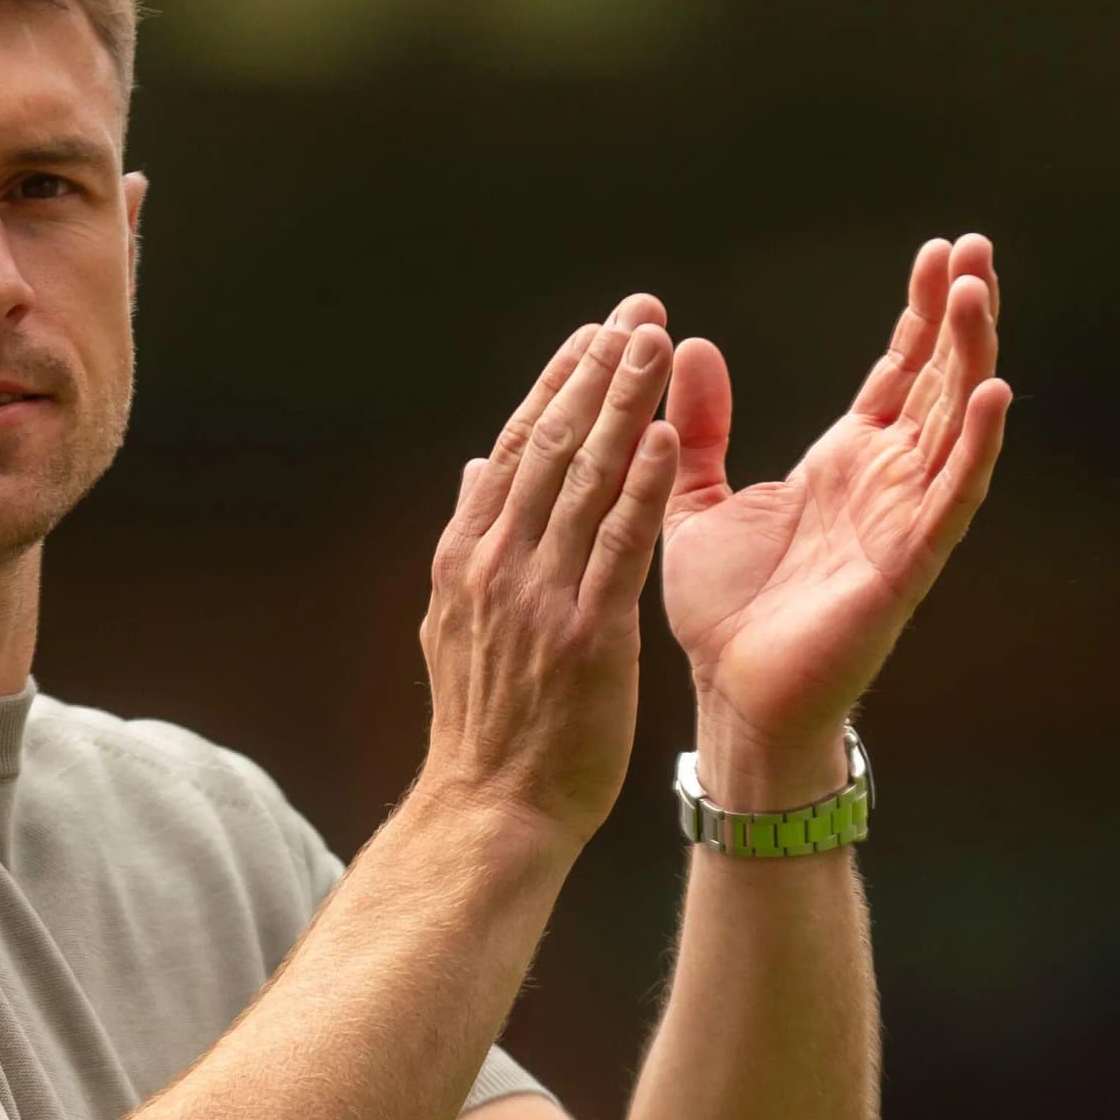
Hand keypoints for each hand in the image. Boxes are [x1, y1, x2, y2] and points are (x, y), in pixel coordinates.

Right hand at [417, 298, 679, 844]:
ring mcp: (538, 598)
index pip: (515, 447)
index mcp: (468, 556)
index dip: (557, 383)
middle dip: (596, 370)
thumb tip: (473, 467)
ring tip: (654, 342)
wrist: (491, 811)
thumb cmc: (487, 728)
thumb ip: (472, 541)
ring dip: (621, 404)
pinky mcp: (587, 636)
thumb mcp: (457, 624)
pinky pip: (617, 546)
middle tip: (636, 309)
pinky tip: (663, 437)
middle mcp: (497, 564)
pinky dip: (638, 487)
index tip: (594, 331)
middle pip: (550, 444)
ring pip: (583, 479)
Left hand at [662, 236, 1010, 804]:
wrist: (729, 695)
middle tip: (977, 247)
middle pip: (939, 382)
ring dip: (972, 357)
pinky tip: (994, 392)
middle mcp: (886, 483)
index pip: (898, 372)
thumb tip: (691, 348)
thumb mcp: (695, 499)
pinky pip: (953, 496)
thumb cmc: (723, 612)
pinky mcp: (909, 563)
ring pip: (954, 424)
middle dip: (961, 315)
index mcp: (844, 462)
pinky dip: (977, 446)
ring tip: (980, 291)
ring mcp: (905, 520)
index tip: (938, 251)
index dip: (921, 314)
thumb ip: (699, 427)